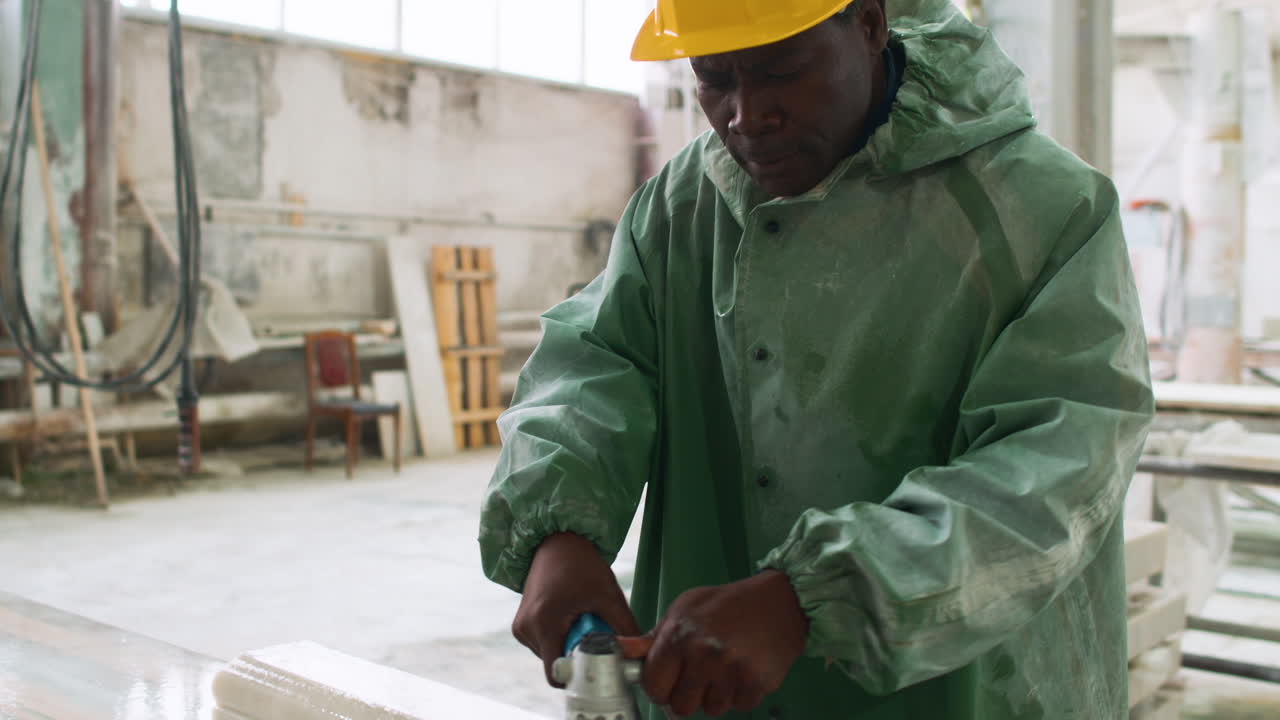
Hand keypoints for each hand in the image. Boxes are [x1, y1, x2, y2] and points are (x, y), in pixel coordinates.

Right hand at [512, 532, 639, 685]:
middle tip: (594, 632)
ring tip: (580, 620)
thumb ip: (624, 627)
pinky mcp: (521, 624)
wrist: (557, 541)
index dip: (579, 674)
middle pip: (556, 664)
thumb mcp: (608, 595)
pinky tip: (569, 618)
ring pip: (550, 656)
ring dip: (568, 645)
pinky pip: (544, 645)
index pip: (557, 673)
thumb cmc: (581, 564)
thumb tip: (638, 654)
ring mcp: (521, 628)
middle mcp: (526, 629)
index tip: (597, 665)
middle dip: (577, 656)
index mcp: (544, 624)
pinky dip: (559, 638)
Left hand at [618, 571, 807, 716]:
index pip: (654, 686)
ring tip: (725, 667)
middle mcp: (704, 655)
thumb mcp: (685, 609)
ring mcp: (732, 671)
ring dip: (716, 695)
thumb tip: (623, 650)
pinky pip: (739, 707)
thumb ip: (654, 637)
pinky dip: (740, 694)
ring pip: (711, 710)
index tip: (668, 680)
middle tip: (700, 675)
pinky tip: (743, 669)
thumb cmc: (729, 603)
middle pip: (681, 707)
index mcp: (680, 636)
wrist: (779, 600)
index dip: (660, 686)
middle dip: (688, 695)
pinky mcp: (757, 683)